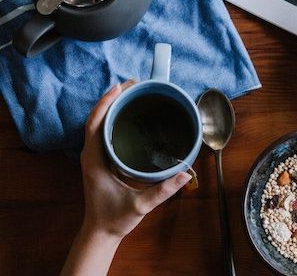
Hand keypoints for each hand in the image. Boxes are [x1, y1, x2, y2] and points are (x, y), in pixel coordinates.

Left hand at [80, 81, 190, 239]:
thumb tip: (185, 174)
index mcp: (95, 161)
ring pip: (98, 124)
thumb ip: (163, 190)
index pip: (95, 124)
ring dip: (112, 106)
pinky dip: (113, 119)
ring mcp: (94, 157)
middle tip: (133, 84)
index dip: (105, 103)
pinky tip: (128, 115)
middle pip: (96, 118)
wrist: (100, 232)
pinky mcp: (100, 160)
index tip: (120, 87)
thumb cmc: (115, 219)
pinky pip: (103, 133)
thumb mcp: (140, 205)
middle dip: (112, 98)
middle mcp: (91, 155)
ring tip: (131, 93)